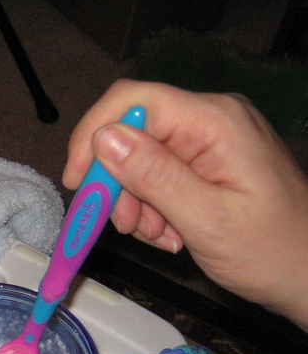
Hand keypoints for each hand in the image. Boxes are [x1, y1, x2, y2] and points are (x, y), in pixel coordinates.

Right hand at [63, 80, 307, 327]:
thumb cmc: (273, 253)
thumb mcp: (207, 219)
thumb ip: (154, 176)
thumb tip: (102, 138)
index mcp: (215, 121)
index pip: (133, 100)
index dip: (94, 135)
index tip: (80, 183)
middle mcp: (210, 119)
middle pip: (133, 132)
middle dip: (118, 182)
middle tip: (124, 227)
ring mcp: (210, 140)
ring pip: (140, 157)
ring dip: (135, 202)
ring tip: (159, 238)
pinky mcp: (208, 161)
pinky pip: (159, 173)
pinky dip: (152, 206)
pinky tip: (171, 234)